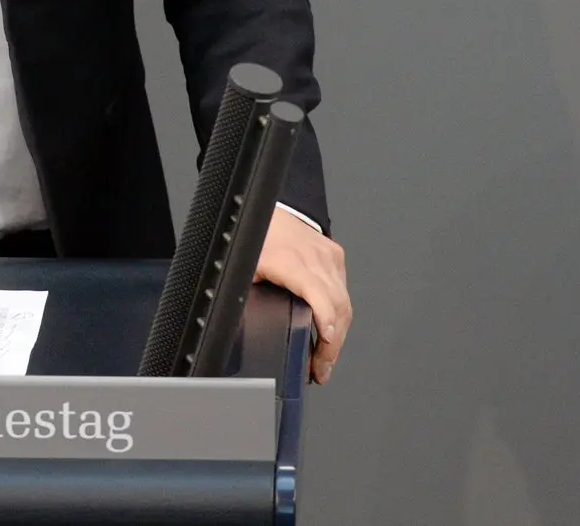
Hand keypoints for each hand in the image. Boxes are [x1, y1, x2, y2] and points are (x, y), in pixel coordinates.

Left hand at [254, 208, 351, 383]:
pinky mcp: (335, 257)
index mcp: (290, 262)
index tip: (324, 346)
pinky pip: (343, 290)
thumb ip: (248, 295)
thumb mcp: (246, 268)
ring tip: (326, 359)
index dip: (325, 322)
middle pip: (337, 307)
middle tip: (321, 370)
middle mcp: (314, 259)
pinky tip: (330, 331)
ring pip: (344, 302)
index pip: (318, 295)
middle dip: (332, 345)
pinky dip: (339, 314)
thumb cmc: (257, 237)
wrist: (270, 208)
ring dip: (338, 334)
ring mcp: (329, 257)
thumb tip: (235, 324)